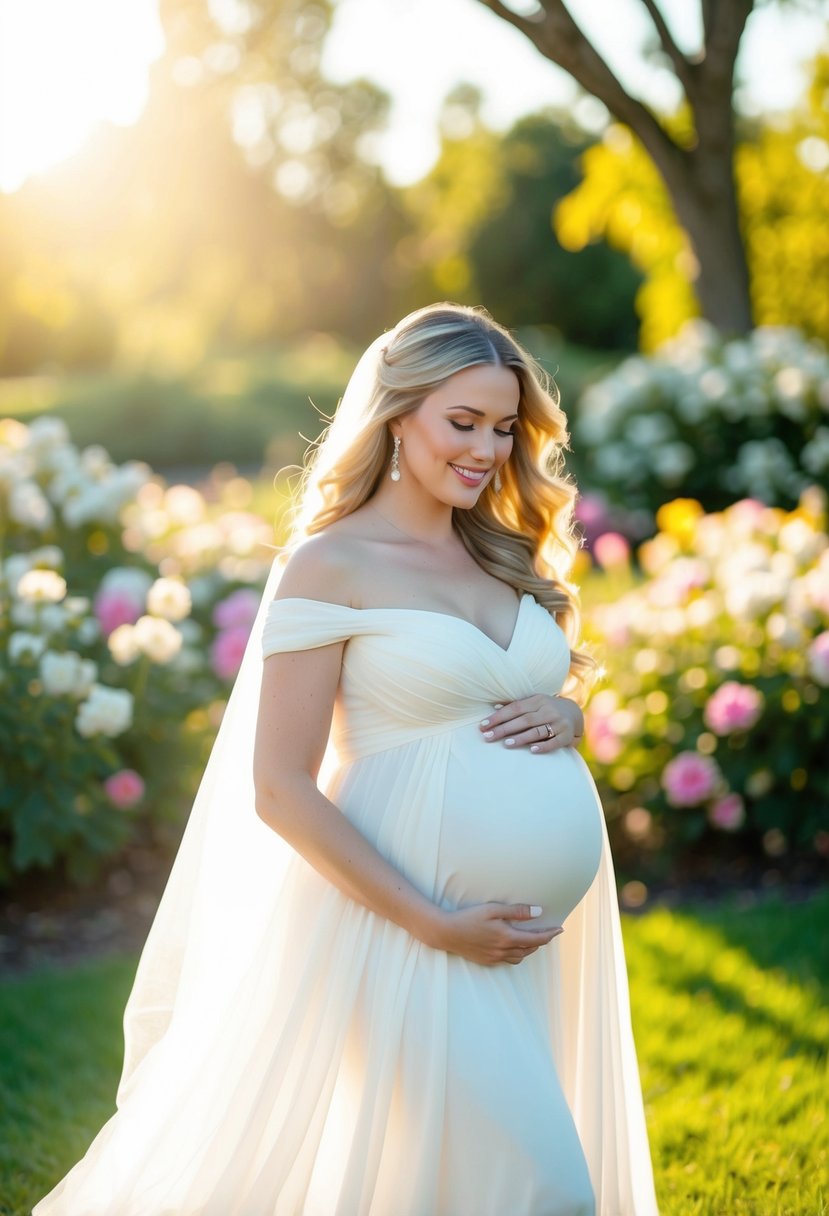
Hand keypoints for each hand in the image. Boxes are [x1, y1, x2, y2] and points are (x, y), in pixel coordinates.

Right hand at [434, 902, 562, 965]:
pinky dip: (517, 955)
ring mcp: (495, 957)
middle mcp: (503, 950)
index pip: (536, 939)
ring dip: (530, 949)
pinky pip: (508, 961)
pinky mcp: (487, 961)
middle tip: (549, 932)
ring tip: (533, 940)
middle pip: (530, 949)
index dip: (550, 935)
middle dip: (542, 942)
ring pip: (520, 957)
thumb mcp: (493, 909)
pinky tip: (514, 947)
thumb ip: (517, 911)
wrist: (447, 933)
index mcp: (507, 937)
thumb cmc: (469, 917)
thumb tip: (538, 912)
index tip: (560, 929)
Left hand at [479, 694, 583, 752]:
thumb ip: (516, 704)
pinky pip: (554, 742)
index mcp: (538, 700)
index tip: (483, 725)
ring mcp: (559, 723)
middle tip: (488, 737)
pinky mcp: (566, 736)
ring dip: (520, 738)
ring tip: (505, 744)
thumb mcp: (534, 702)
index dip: (498, 716)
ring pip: (537, 731)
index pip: (515, 708)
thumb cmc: (547, 709)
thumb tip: (494, 707)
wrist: (575, 714)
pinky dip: (543, 746)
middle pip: (523, 720)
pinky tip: (531, 750)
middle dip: (504, 729)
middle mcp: (549, 710)